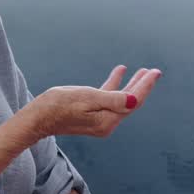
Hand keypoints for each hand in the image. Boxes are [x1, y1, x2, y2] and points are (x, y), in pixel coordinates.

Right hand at [27, 66, 159, 138]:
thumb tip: (135, 101)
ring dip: (131, 84)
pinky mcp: (92, 115)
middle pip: (130, 102)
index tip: (155, 72)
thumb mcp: (87, 98)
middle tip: (154, 71)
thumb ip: (112, 100)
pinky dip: (114, 85)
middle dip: (142, 85)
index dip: (145, 86)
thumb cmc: (58, 105)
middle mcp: (106, 123)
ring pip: (121, 99)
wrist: (37, 118)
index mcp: (107, 121)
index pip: (133, 101)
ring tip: (142, 71)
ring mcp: (99, 120)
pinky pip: (108, 98)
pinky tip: (119, 71)